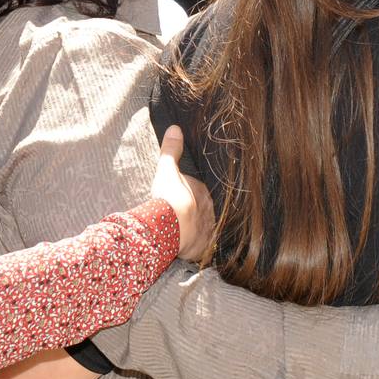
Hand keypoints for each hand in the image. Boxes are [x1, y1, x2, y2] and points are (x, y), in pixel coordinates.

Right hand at [151, 125, 214, 261]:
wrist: (170, 226)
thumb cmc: (168, 197)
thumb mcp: (167, 170)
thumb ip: (171, 150)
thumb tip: (175, 128)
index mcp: (204, 192)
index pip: (200, 192)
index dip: (192, 195)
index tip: (183, 198)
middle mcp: (211, 211)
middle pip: (205, 211)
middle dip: (197, 214)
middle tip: (184, 217)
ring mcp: (209, 231)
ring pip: (206, 229)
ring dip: (199, 231)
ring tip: (187, 235)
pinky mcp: (205, 249)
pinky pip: (204, 249)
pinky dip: (199, 249)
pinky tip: (192, 250)